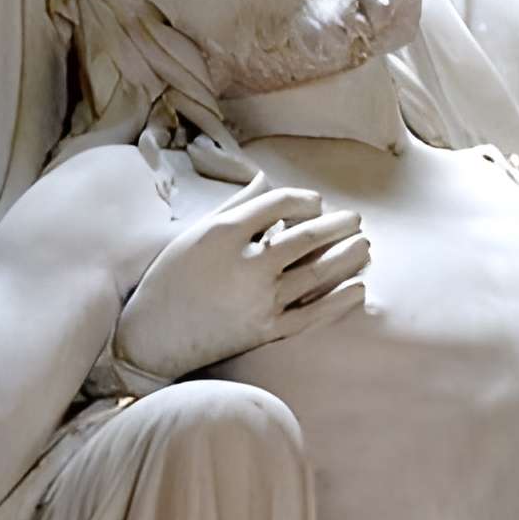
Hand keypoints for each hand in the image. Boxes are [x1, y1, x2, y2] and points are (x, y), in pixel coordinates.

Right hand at [113, 171, 369, 381]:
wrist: (153, 339)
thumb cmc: (169, 281)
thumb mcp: (193, 235)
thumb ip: (233, 207)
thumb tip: (264, 180)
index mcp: (224, 234)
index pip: (279, 204)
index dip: (304, 200)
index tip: (317, 202)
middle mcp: (246, 264)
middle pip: (306, 236)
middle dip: (338, 225)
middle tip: (355, 219)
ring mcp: (259, 300)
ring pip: (317, 272)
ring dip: (347, 256)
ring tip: (365, 246)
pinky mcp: (266, 330)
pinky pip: (313, 314)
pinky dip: (339, 301)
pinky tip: (358, 289)